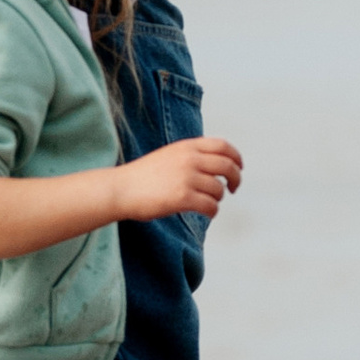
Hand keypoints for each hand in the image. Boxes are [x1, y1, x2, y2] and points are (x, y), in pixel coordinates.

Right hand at [115, 135, 242, 223]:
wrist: (120, 189)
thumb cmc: (142, 177)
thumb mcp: (168, 156)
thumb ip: (190, 156)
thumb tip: (215, 166)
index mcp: (186, 146)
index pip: (223, 146)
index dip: (236, 157)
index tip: (238, 167)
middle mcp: (189, 159)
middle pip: (227, 166)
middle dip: (235, 178)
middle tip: (233, 188)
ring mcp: (186, 178)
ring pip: (219, 189)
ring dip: (218, 198)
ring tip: (209, 202)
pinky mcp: (183, 198)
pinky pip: (210, 206)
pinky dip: (212, 211)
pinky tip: (207, 213)